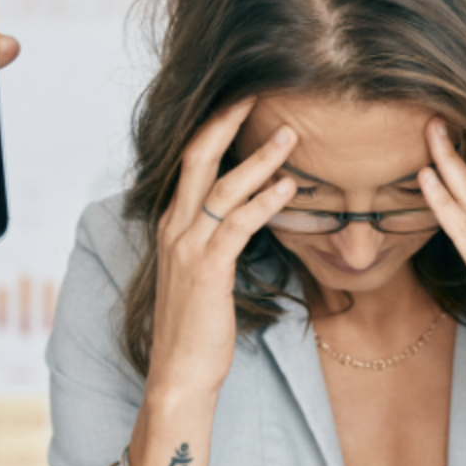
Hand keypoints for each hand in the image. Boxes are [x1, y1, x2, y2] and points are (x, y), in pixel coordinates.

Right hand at [146, 100, 298, 400]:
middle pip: (197, 157)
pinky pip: (237, 224)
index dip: (215, 128)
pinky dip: (264, 201)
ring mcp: (188, 248)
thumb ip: (217, 237)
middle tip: (259, 92)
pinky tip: (290, 188)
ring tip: (292, 134)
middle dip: (227, 121)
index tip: (244, 101)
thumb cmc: (198, 325)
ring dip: (260, 158)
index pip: (190, 161)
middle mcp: (174, 227)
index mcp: (173, 223)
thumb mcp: (203, 271)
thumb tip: (247, 212)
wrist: (180, 372)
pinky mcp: (207, 270)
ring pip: (221, 186)